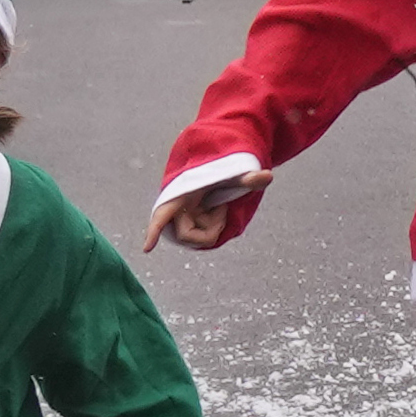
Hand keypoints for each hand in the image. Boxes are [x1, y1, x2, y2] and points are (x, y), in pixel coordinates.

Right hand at [147, 168, 270, 249]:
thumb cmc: (222, 170)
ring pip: (196, 237)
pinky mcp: (191, 222)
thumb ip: (249, 177)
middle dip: (209, 229)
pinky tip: (219, 213)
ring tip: (221, 209)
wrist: (218, 167)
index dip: (153, 231)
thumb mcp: (235, 173)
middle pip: (188, 235)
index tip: (147, 249)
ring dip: (212, 228)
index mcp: (179, 195)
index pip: (161, 215)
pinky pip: (202, 234)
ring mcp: (184, 216)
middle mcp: (178, 208)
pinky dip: (214, 228)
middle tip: (223, 210)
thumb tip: (268, 176)